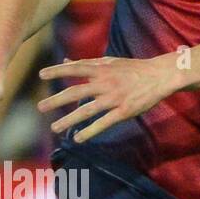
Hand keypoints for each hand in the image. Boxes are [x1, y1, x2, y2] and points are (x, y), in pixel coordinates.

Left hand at [37, 53, 181, 142]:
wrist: (159, 76)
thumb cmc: (133, 69)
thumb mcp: (110, 62)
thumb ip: (88, 63)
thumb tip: (66, 60)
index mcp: (102, 69)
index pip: (75, 68)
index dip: (58, 71)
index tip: (41, 74)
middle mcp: (105, 83)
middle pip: (76, 92)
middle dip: (57, 100)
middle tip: (40, 107)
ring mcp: (114, 98)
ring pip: (87, 110)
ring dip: (69, 120)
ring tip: (54, 127)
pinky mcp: (124, 111)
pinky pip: (104, 123)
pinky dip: (90, 131)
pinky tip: (78, 138)